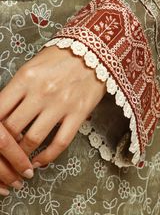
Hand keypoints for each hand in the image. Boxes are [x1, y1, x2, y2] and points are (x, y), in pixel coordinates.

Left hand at [0, 45, 106, 193]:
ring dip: (22, 154)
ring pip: (33, 139)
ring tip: (20, 159)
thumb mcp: (33, 66)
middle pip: (12, 129)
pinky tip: (40, 161)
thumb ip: (17, 89)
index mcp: (26, 78)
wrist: (95, 52)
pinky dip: (47, 156)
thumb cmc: (61, 57)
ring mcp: (61, 105)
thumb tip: (4, 114)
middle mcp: (41, 93)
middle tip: (5, 149)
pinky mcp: (78, 114)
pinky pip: (60, 142)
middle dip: (5, 144)